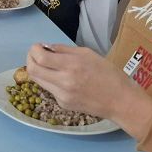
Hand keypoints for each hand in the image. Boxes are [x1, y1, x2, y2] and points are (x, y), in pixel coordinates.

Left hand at [25, 44, 151, 138]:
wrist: (121, 101)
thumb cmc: (109, 74)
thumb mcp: (88, 54)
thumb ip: (64, 50)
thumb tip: (46, 48)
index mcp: (72, 66)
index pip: (40, 58)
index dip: (33, 50)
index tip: (37, 46)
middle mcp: (64, 82)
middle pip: (33, 70)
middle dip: (30, 59)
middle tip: (36, 54)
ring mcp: (62, 96)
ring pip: (38, 81)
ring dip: (38, 70)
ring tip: (47, 64)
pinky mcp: (63, 104)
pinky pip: (50, 89)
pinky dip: (50, 81)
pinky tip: (61, 78)